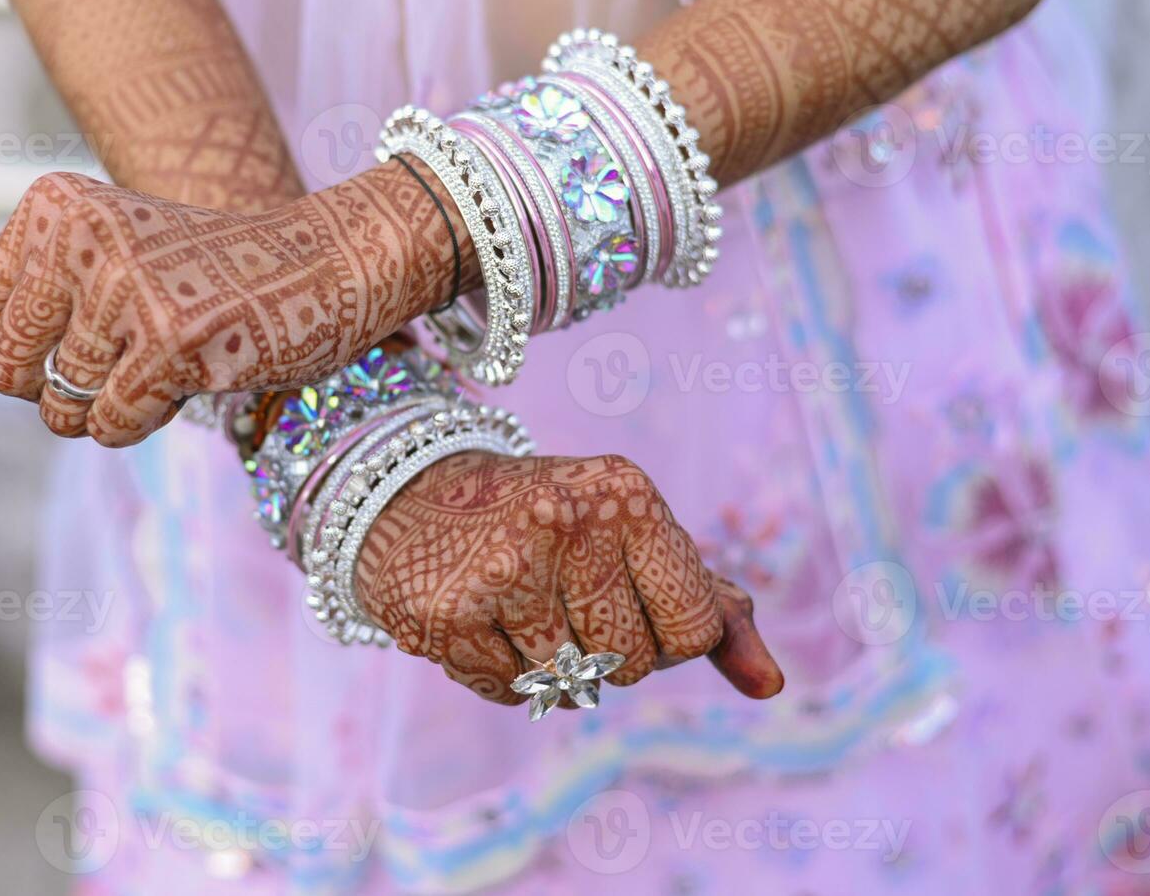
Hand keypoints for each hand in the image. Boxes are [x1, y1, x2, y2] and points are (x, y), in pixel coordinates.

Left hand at [0, 163, 462, 445]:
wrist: (325, 263)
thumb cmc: (202, 280)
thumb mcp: (93, 290)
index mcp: (51, 209)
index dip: (27, 353)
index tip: (91, 322)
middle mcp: (79, 236)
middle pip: (6, 372)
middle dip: (62, 385)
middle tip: (131, 342)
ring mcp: (125, 288)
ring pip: (56, 409)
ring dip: (109, 407)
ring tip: (164, 355)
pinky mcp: (171, 340)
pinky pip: (110, 426)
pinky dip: (145, 419)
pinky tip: (191, 371)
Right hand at [357, 452, 783, 706]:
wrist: (414, 492)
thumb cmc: (550, 524)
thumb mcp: (635, 539)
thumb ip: (709, 608)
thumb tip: (770, 685)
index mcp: (628, 496)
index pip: (694, 628)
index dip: (665, 632)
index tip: (624, 592)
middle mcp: (567, 522)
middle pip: (633, 664)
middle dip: (605, 650)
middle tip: (562, 595)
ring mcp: (504, 568)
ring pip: (571, 685)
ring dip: (552, 665)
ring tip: (521, 606)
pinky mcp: (449, 612)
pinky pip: (511, 691)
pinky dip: (502, 670)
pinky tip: (481, 618)